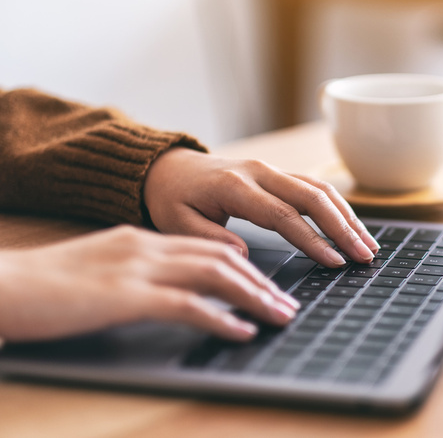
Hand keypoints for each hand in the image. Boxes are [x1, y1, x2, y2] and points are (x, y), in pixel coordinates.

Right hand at [0, 226, 298, 341]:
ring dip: (254, 298)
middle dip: (261, 283)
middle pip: (223, 258)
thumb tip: (173, 289)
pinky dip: (221, 318)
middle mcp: (148, 247)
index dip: (246, 267)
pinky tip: (242, 332)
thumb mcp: (102, 269)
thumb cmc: (45, 285)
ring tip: (279, 317)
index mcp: (143, 239)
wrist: (2, 284)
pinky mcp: (126, 296)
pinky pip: (188, 305)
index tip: (269, 286)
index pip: (210, 247)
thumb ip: (139, 273)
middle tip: (286, 304)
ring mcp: (139, 269)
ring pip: (216, 276)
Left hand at [143, 149, 379, 266]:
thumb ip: (210, 239)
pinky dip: (338, 207)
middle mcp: (260, 173)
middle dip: (343, 228)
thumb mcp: (177, 223)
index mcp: (235, 187)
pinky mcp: (279, 175)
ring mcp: (272, 171)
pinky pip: (315, 187)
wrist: (170, 168)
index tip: (334, 261)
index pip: (283, 215)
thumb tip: (244, 257)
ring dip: (348, 217)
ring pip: (320, 189)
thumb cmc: (174, 198)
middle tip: (365, 256)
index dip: (312, 239)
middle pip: (312, 198)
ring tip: (368, 244)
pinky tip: (353, 226)